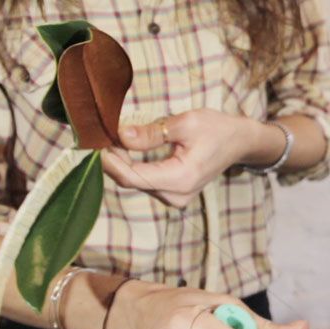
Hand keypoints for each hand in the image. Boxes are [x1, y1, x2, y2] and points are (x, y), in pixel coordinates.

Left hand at [102, 108, 259, 207]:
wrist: (239, 143)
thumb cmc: (217, 129)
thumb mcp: (185, 123)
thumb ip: (151, 133)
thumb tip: (121, 135)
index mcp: (181, 178)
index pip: (134, 177)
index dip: (112, 163)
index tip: (96, 145)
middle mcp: (176, 195)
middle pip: (133, 182)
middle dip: (114, 161)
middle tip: (102, 138)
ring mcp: (175, 198)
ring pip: (137, 183)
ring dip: (122, 164)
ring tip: (112, 141)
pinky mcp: (173, 194)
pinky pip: (146, 183)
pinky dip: (133, 167)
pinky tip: (126, 151)